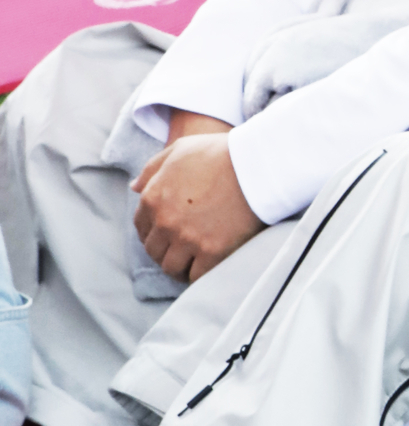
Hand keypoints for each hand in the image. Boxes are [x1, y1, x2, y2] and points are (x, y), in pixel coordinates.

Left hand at [130, 129, 262, 279]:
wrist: (256, 166)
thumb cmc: (219, 153)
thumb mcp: (179, 150)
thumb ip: (152, 168)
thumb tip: (134, 187)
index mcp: (153, 198)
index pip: (141, 227)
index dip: (153, 231)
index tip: (167, 234)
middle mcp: (166, 222)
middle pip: (154, 251)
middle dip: (165, 250)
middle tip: (181, 249)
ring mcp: (188, 239)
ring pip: (171, 268)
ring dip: (179, 266)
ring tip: (192, 262)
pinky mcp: (212, 252)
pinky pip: (197, 276)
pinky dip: (199, 274)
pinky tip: (207, 266)